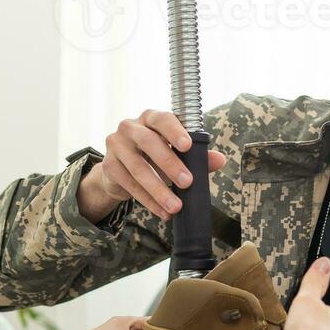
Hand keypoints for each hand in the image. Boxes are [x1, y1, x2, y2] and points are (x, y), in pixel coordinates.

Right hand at [78, 109, 227, 222]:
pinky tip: (163, 212)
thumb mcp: (175, 152)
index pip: (163, 119)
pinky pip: (130, 185)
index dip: (175, 131)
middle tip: (188, 182)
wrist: (120, 168)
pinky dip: (149, 201)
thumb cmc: (153, 155)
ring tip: (176, 206)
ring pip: (138, 168)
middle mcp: (130, 127)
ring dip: (159, 190)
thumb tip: (219, 160)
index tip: (188, 146)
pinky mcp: (110, 166)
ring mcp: (117, 145)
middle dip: (169, 163)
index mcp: (150, 117)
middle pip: (149, 142)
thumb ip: (197, 155)